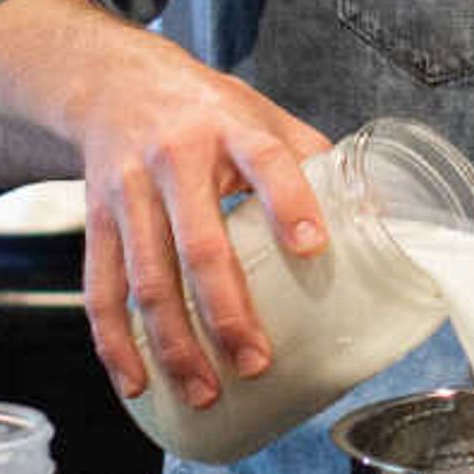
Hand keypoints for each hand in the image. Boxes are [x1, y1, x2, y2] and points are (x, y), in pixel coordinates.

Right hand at [0, 0, 334, 417]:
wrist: (113, 82)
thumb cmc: (204, 109)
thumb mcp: (261, 115)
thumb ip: (312, 161)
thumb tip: (377, 215)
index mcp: (229, 128)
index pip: (266, 161)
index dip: (290, 204)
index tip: (314, 248)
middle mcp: (175, 159)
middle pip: (199, 244)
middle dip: (226, 312)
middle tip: (255, 363)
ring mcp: (129, 192)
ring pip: (146, 278)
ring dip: (174, 343)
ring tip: (205, 391)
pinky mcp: (95, 220)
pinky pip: (100, 288)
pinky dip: (114, 342)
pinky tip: (137, 381)